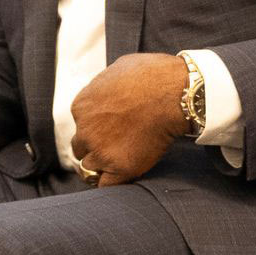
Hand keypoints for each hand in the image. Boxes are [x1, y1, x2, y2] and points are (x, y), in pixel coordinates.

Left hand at [70, 53, 189, 187]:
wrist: (175, 94)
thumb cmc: (152, 76)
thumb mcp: (118, 69)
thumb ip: (105, 86)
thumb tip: (108, 91)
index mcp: (82, 106)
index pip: (80, 125)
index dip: (94, 128)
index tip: (108, 129)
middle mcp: (85, 130)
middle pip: (80, 147)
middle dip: (94, 147)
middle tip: (113, 147)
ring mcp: (101, 151)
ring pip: (89, 168)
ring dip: (101, 166)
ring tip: (119, 162)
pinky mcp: (119, 168)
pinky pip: (105, 185)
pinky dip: (111, 182)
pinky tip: (122, 175)